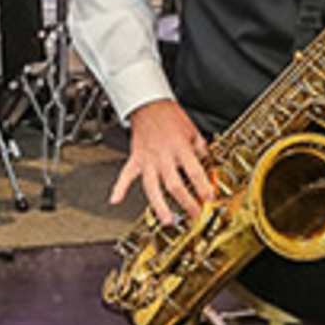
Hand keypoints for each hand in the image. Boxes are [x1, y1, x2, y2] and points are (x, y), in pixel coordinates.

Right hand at [111, 99, 216, 224]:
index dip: (203, 186)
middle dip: (185, 202)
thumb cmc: (170, 116)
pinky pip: (126, 175)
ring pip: (152, 187)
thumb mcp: (192, 130)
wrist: (148, 104)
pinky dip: (119, 187)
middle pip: (174, 184)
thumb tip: (208, 163)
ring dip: (160, 205)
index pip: (194, 171)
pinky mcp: (135, 159)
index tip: (209, 198)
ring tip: (167, 220)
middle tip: (194, 214)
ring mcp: (148, 159)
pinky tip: (115, 200)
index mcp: (180, 148)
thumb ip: (201, 149)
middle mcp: (163, 156)